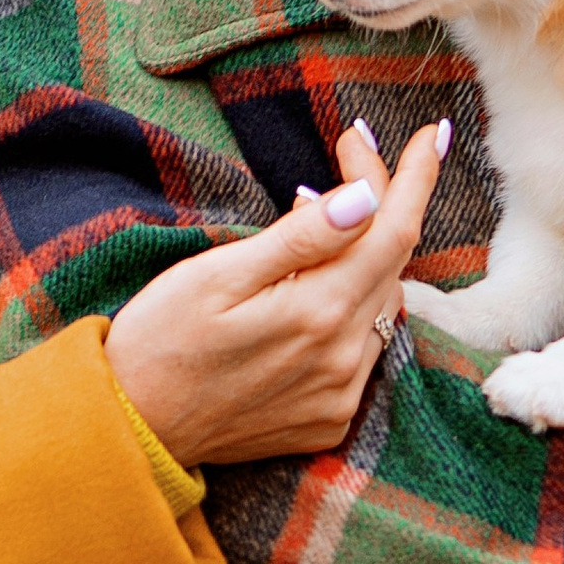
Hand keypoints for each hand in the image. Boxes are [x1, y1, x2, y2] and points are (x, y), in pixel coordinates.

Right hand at [104, 119, 445, 466]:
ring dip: (366, 253)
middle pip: (392, 262)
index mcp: (317, 314)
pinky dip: (351, 305)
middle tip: (348, 153)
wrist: (133, 430)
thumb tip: (367, 199)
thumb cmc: (160, 339)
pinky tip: (313, 286)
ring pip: (382, 302)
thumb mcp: (216, 275)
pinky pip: (363, 346)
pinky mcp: (330, 419)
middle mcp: (343, 359)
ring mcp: (340, 395)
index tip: (431, 133)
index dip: (416, 178)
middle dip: (382, 201)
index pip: (394, 231)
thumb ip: (300, 239)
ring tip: (319, 212)